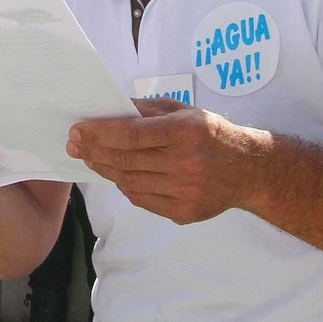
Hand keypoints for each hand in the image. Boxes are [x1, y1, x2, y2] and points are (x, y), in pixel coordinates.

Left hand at [68, 99, 263, 224]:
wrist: (248, 171)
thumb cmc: (213, 134)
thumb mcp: (185, 111)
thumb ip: (148, 110)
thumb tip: (111, 108)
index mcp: (186, 132)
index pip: (132, 134)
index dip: (100, 133)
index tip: (78, 130)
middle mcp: (185, 163)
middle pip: (126, 160)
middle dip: (94, 151)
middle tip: (74, 144)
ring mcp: (185, 191)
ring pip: (130, 182)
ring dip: (105, 169)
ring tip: (90, 158)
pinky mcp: (183, 212)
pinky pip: (142, 200)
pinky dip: (125, 186)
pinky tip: (116, 175)